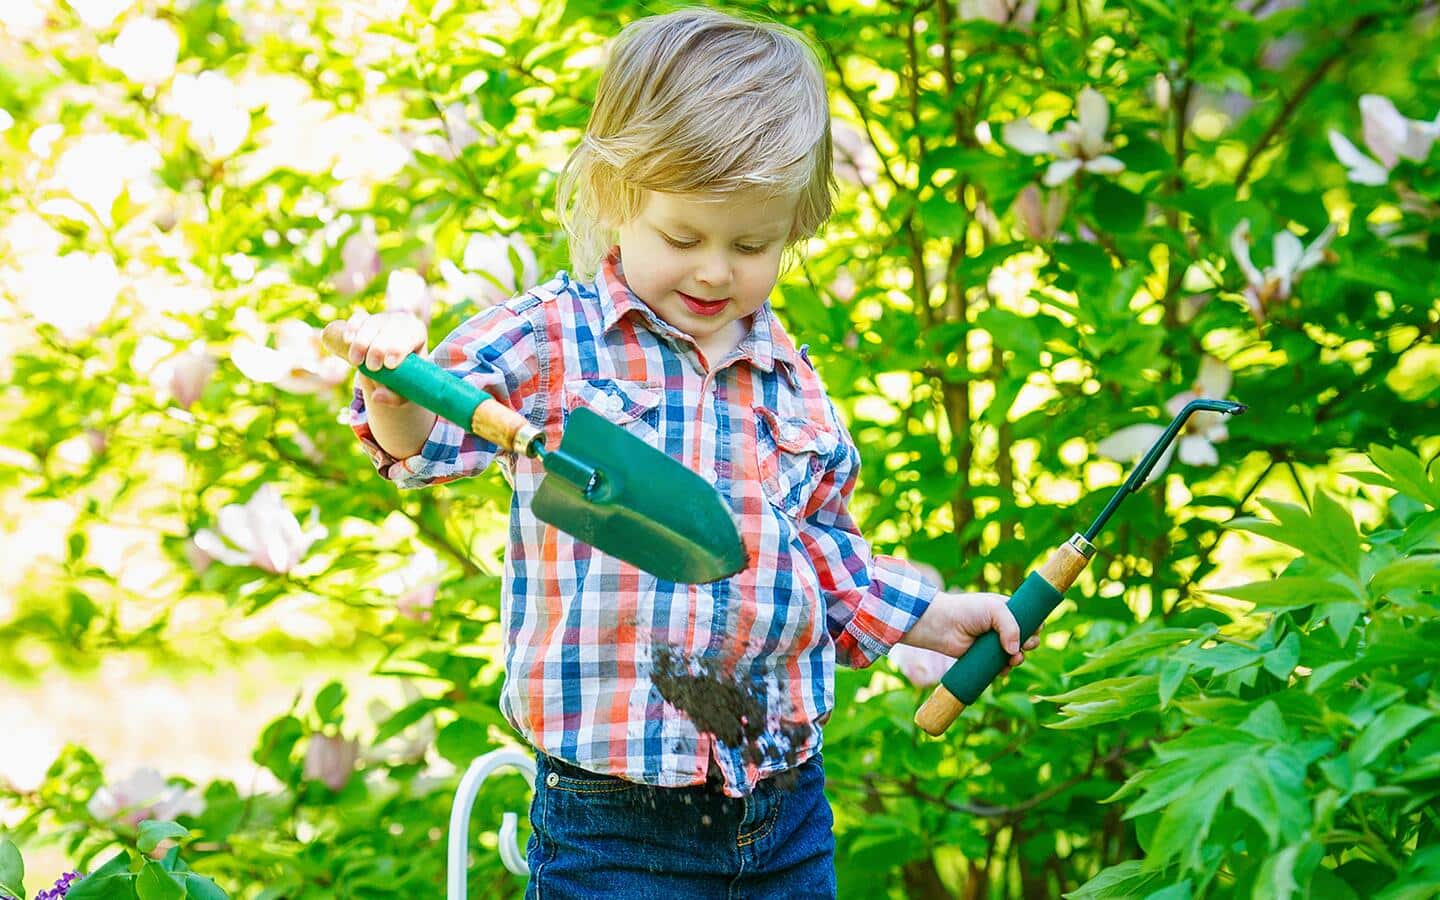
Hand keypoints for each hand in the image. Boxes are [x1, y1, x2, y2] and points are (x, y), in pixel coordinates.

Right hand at [335, 310, 426, 406]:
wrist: (392, 366)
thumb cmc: (403, 378)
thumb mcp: (404, 391)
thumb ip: (394, 397)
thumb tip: (376, 397)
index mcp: (417, 333)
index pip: (411, 334)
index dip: (399, 348)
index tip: (389, 365)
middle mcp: (400, 321)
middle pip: (389, 329)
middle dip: (379, 347)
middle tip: (372, 367)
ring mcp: (381, 319)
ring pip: (372, 324)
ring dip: (362, 342)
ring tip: (356, 361)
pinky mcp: (365, 320)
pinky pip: (358, 318)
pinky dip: (352, 327)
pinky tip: (347, 340)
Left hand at [900, 591, 1040, 677]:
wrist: (941, 625)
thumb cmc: (966, 610)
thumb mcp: (994, 608)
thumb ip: (1011, 626)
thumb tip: (1016, 651)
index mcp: (1008, 611)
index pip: (1031, 619)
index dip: (1036, 626)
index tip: (1035, 630)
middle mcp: (1002, 628)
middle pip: (1028, 638)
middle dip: (1031, 644)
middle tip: (1024, 645)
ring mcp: (994, 644)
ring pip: (1016, 655)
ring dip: (1019, 659)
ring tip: (1012, 658)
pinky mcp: (984, 658)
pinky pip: (1001, 667)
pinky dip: (1005, 669)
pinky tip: (1002, 668)